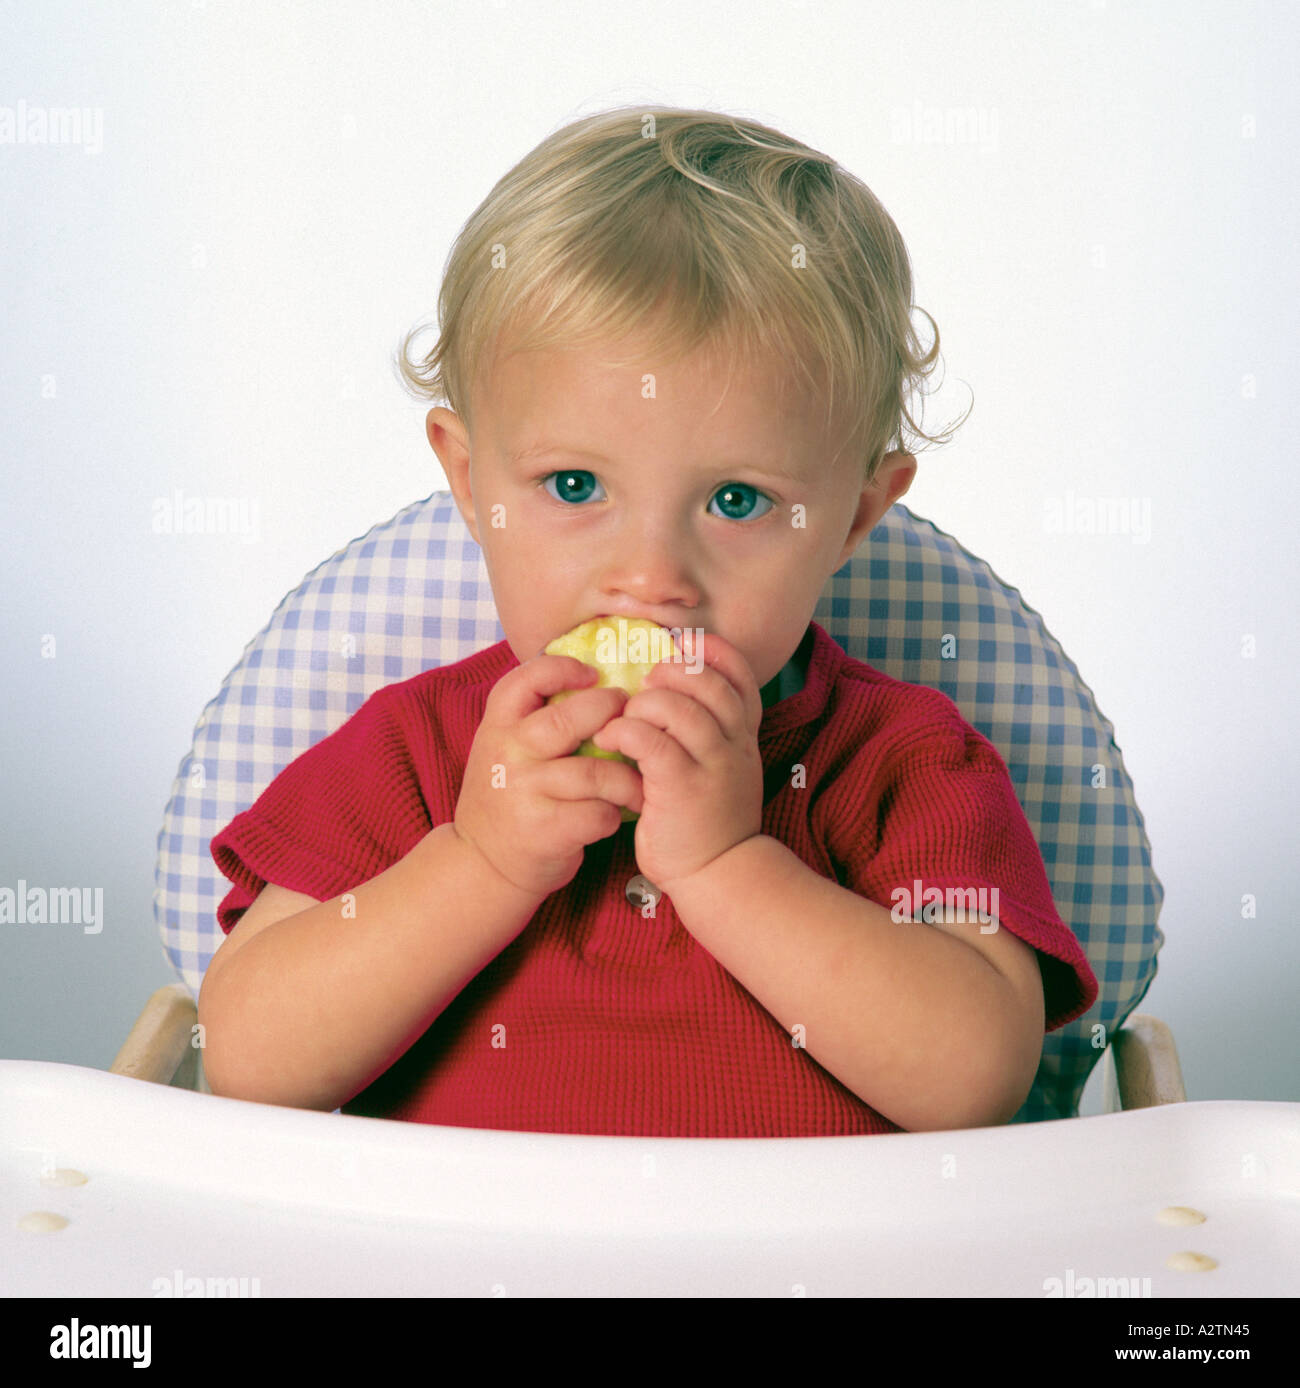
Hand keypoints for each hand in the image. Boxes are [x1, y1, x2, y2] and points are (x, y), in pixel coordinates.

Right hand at [454, 655, 643, 898]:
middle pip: (569, 719)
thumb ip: (533, 718)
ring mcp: (525, 792)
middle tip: (634, 721)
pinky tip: (613, 813)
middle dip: (611, 714)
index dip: (564, 669)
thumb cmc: (508, 797)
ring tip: (638, 781)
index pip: (527, 679)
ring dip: (627, 778)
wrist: (482, 864)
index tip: (594, 674)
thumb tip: (593, 679)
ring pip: (596, 772)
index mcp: (497, 726)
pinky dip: (614, 813)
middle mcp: (507, 753)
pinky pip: (599, 812)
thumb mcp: (503, 748)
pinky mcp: (546, 830)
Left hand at [589, 629, 763, 894]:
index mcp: (744, 736)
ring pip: (680, 708)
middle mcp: (735, 745)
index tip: (684, 645)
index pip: (741, 676)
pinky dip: (626, 729)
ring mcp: (712, 766)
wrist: (718, 873)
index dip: (713, 652)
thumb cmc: (708, 820)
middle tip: (647, 683)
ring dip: (645, 702)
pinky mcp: (681, 788)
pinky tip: (611, 737)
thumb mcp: (722, 769)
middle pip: (711, 683)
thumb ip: (708, 732)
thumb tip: (670, 691)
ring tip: (626, 715)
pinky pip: (651, 741)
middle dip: (673, 671)